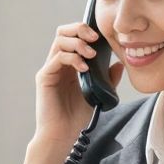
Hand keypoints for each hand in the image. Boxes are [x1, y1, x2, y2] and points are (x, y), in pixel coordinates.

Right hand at [17, 22, 123, 163]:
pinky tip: (84, 68)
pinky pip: (57, 58)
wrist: (63, 134)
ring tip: (91, 55)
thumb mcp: (99, 94)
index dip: (86, 30)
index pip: (74, 36)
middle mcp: (58, 63)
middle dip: (80, 29)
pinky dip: (72, 58)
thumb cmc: (77, 116)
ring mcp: (50, 69)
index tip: (102, 36)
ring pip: (60, 41)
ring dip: (78, 43)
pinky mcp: (45, 77)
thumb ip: (108, 78)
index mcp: (70, 63)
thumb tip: (119, 63)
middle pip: (64, 32)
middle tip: (95, 39)